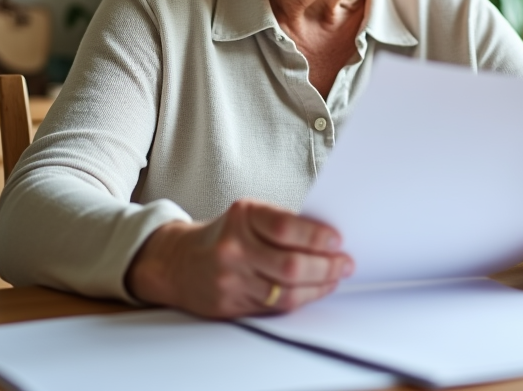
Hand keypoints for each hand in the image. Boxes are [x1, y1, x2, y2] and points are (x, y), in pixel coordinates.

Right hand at [125, 198, 353, 317]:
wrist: (178, 262)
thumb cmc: (225, 235)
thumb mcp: (249, 215)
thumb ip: (283, 224)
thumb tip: (328, 238)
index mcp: (242, 216)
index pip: (286, 227)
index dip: (317, 236)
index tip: (338, 240)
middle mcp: (234, 248)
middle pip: (291, 265)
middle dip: (326, 267)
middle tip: (345, 263)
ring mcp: (231, 279)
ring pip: (286, 292)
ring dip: (320, 286)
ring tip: (335, 277)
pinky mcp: (230, 305)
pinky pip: (275, 308)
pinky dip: (301, 299)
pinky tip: (314, 290)